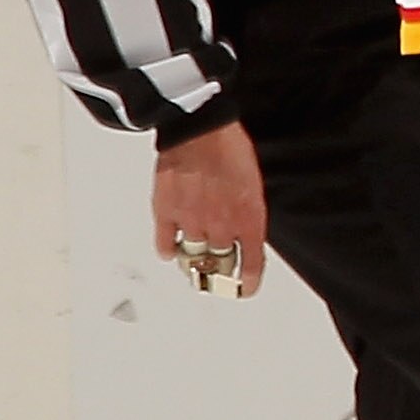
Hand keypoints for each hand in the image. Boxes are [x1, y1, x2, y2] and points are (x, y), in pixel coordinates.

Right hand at [153, 121, 268, 297]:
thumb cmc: (232, 150)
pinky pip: (166, 244)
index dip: (248, 283)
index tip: (245, 289)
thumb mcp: (254, 186)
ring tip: (195, 259)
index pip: (251, 265)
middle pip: (218, 267)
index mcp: (249, 220)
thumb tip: (244, 236)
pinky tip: (171, 250)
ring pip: (193, 257)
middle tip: (216, 274)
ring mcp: (192, 221)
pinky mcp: (166, 212)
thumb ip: (248, 215)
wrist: (201, 130)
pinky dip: (168, 250)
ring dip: (195, 260)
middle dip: (219, 272)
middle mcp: (221, 226)